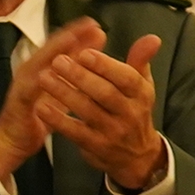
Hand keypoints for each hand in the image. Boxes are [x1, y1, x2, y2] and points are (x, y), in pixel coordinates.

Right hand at [0, 17, 103, 184]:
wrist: (13, 141)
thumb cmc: (38, 117)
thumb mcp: (62, 95)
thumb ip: (75, 80)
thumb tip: (95, 66)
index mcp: (44, 69)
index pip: (63, 48)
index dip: (80, 36)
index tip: (97, 27)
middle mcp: (33, 72)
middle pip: (53, 48)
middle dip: (71, 35)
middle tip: (90, 25)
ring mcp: (24, 83)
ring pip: (40, 61)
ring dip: (56, 49)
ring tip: (72, 38)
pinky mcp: (19, 99)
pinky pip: (31, 87)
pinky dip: (42, 77)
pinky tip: (52, 70)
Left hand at [40, 32, 167, 189]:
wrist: (138, 156)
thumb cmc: (133, 110)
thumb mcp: (141, 86)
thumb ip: (141, 60)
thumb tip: (152, 38)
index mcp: (141, 94)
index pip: (126, 78)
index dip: (105, 65)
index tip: (84, 52)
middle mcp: (130, 113)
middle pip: (105, 94)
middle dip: (81, 77)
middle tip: (58, 61)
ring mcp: (113, 132)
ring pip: (88, 111)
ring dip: (65, 94)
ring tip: (44, 78)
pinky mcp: (96, 146)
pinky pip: (75, 133)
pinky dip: (58, 120)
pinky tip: (42, 107)